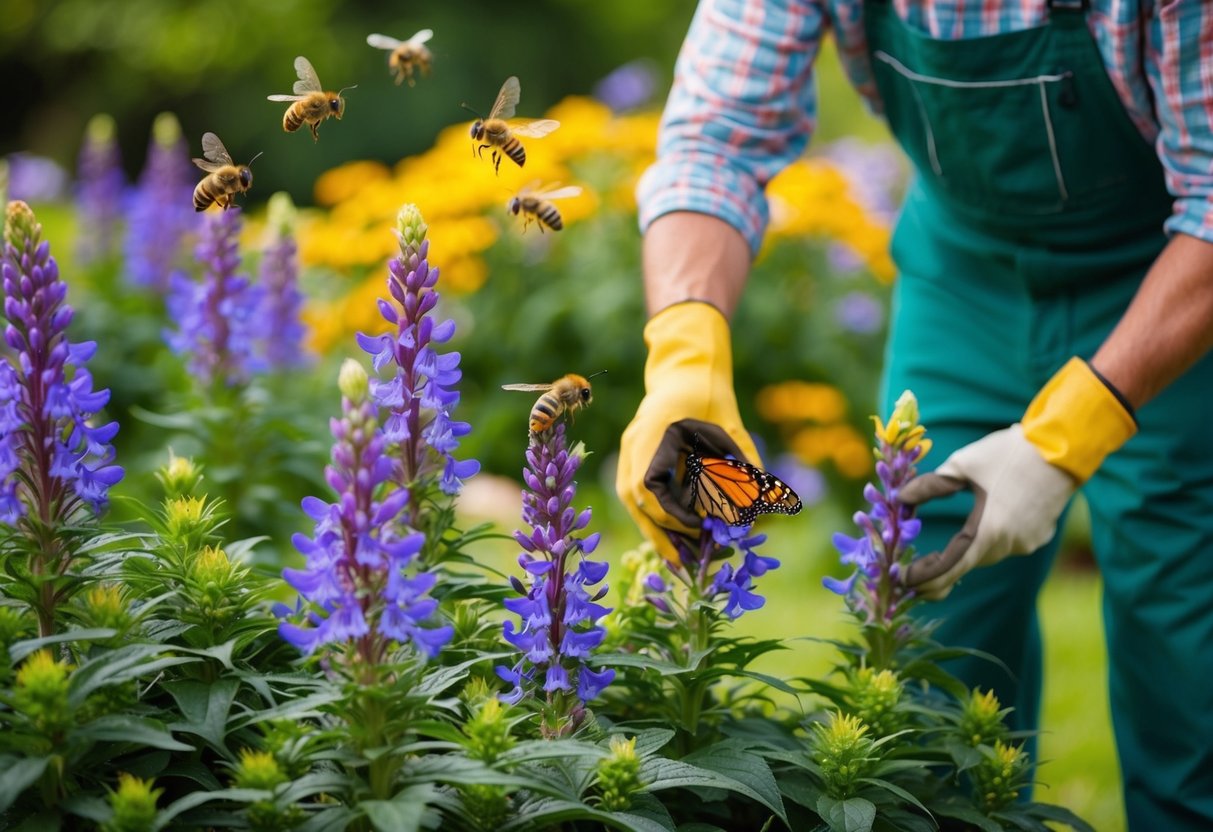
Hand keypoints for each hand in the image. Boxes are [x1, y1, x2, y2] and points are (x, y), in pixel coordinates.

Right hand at [616, 302, 759, 560]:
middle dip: (666, 531)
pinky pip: (636, 496)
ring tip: (679, 559)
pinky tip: (672, 540)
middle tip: (692, 556)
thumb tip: (755, 515)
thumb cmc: (713, 397)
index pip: (650, 486)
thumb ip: (743, 469)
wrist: (688, 371)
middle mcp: (634, 442)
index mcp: (656, 429)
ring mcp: (629, 449)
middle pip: (638, 499)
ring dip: (656, 531)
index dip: (674, 514)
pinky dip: (654, 519)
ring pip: (634, 502)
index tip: (703, 529)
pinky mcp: (633, 457)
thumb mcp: (732, 430)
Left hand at [898, 425, 1075, 598]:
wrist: (1063, 447)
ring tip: (933, 559)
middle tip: (910, 574)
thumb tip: (900, 498)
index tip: (903, 581)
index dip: (925, 577)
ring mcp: (1028, 542)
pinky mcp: (1038, 536)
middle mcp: (1010, 545)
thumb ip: (930, 486)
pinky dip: (985, 542)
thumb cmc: (1009, 453)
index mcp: (989, 531)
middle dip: (939, 571)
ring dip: (962, 554)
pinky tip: (974, 531)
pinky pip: (1004, 544)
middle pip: (967, 563)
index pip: (951, 568)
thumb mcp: (962, 464)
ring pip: (986, 554)